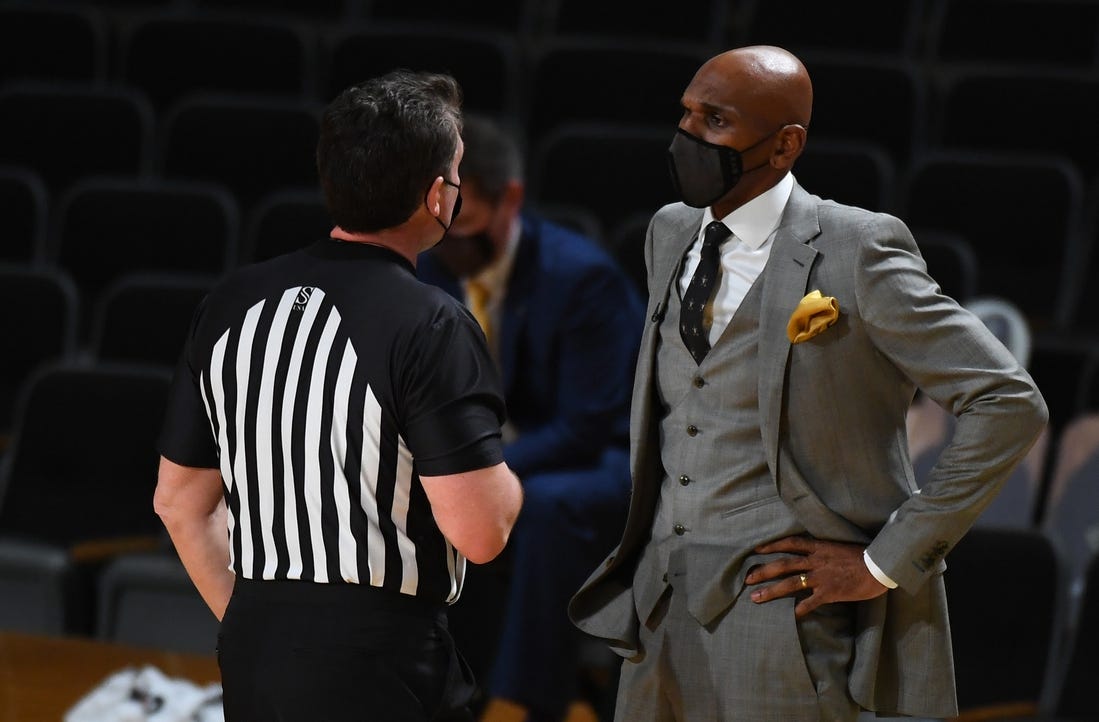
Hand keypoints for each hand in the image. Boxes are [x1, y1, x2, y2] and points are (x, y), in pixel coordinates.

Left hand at [745, 535, 888, 617]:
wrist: (880, 566)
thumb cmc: (862, 556)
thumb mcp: (838, 547)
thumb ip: (822, 551)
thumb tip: (809, 554)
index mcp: (818, 547)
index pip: (789, 543)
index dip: (771, 545)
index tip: (756, 550)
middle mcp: (816, 561)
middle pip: (783, 565)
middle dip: (763, 572)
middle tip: (747, 579)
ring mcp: (822, 577)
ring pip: (791, 583)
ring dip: (772, 591)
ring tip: (756, 598)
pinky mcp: (830, 592)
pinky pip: (810, 602)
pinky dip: (800, 608)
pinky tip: (791, 615)